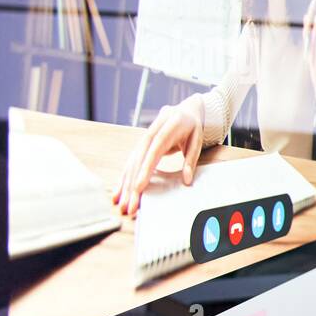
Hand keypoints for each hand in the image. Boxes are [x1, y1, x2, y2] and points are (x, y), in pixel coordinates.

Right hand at [113, 95, 203, 215]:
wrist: (184, 111)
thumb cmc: (192, 126)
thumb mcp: (197, 140)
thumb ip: (191, 159)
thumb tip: (187, 180)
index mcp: (167, 127)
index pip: (154, 151)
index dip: (145, 170)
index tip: (138, 187)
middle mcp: (151, 132)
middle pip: (138, 160)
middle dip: (132, 183)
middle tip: (129, 204)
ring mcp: (143, 138)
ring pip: (131, 162)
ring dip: (125, 184)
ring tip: (122, 203)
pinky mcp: (140, 145)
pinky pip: (130, 162)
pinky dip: (124, 177)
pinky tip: (119, 192)